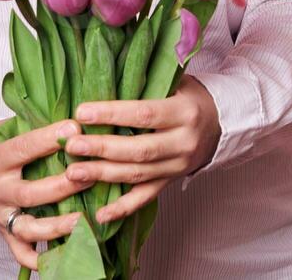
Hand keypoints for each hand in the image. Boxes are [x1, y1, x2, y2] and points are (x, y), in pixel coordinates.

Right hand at [0, 118, 93, 271]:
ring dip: (57, 227)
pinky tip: (63, 255)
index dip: (48, 139)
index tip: (74, 128)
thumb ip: (35, 126)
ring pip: (28, 227)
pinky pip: (19, 252)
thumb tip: (73, 120)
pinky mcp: (4, 231)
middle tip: (88, 176)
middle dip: (61, 187)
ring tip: (83, 221)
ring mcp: (0, 214)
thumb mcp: (7, 128)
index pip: (23, 148)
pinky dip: (38, 259)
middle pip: (29, 193)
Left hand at [61, 75, 221, 223]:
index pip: (145, 114)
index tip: (82, 113)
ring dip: (104, 175)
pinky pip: (146, 197)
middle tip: (72, 146)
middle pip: (139, 150)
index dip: (112, 114)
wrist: (220, 123)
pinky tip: (100, 214)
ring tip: (73, 172)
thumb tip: (105, 76)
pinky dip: (123, 208)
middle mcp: (184, 142)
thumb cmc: (189, 97)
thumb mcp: (176, 82)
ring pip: (138, 175)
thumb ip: (147, 82)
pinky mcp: (171, 181)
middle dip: (102, 149)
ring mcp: (178, 166)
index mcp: (185, 112)